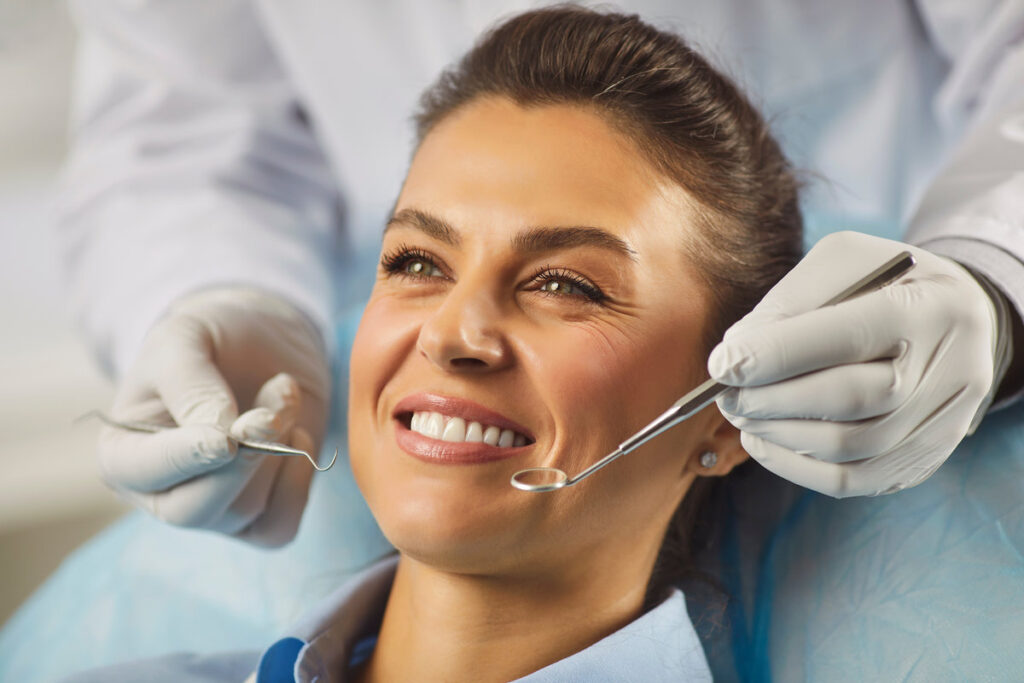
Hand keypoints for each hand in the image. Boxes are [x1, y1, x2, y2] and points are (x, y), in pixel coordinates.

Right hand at [98, 287, 329, 544]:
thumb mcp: (186, 338)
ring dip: (276, 451)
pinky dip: (298, 482)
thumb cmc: (211, 339)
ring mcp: (213, 509)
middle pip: (192, 509)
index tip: (226, 437)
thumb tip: (217, 433)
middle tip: (270, 414)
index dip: (185, 458)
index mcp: (123, 451)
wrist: (265, 342)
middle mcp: (161, 491)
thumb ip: (191, 383)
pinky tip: (299, 436)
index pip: (142, 473)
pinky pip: (280, 525)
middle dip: (240, 463)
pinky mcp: (260, 514)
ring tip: (281, 392)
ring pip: (245, 510)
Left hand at [708, 231, 997, 497]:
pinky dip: (793, 465)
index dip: (776, 354)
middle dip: (771, 399)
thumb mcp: (841, 266)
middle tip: (726, 394)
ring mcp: (940, 422)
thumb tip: (734, 354)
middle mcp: (947, 368)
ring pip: (846, 446)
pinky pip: (849, 480)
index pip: (848, 335)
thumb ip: (787, 304)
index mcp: (927, 307)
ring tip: (741, 412)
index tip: (722, 364)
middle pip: (849, 399)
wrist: (957, 320)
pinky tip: (762, 440)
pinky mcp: (922, 460)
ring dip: (777, 432)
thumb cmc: (882, 285)